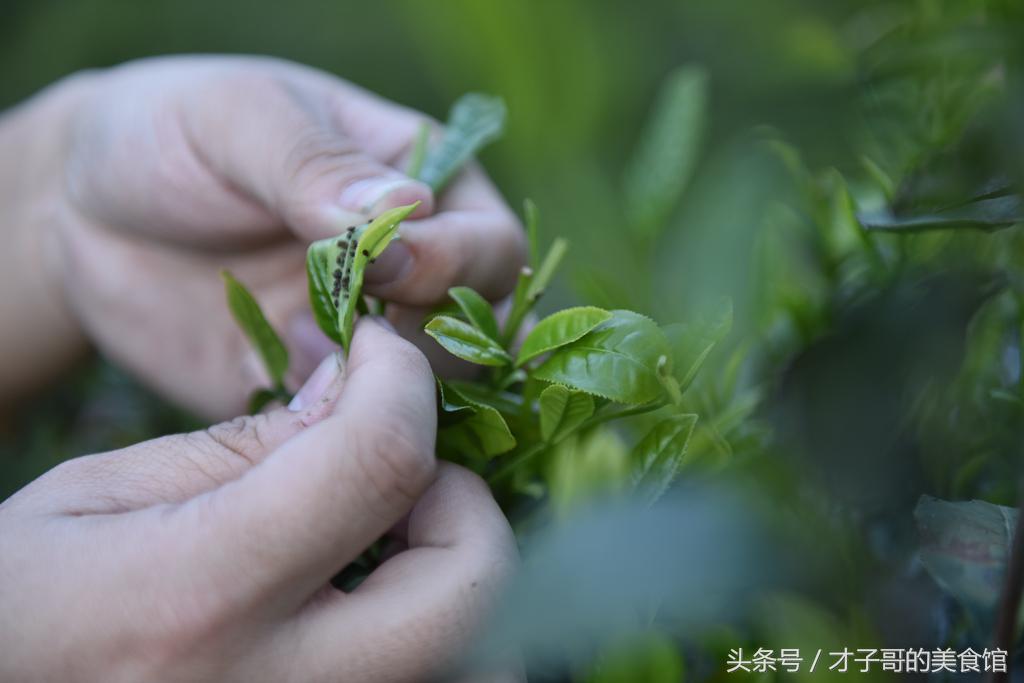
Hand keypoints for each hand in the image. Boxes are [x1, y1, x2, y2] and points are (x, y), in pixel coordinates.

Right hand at [0, 321, 518, 681]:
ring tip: (390, 547)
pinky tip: (374, 604)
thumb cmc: (21, 602)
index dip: (403, 384)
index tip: (382, 358)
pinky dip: (438, 637)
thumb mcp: (106, 494)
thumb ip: (251, 443)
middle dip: (462, 500)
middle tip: (400, 471)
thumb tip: (361, 387)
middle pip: (471, 584)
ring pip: (485, 664)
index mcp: (204, 594)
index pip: (378, 462)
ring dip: (462, 583)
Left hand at [21, 55, 523, 414]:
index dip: (452, 263)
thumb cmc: (166, 135)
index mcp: (422, 187)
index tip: (380, 266)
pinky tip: (277, 392)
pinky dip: (333, 432)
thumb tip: (408, 210)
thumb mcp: (238, 121)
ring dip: (386, 391)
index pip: (491, 244)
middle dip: (431, 339)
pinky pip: (353, 432)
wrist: (76, 213)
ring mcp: (368, 339)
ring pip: (433, 393)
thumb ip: (316, 165)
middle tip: (354, 330)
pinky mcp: (316, 394)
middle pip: (483, 330)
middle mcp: (413, 271)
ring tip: (299, 351)